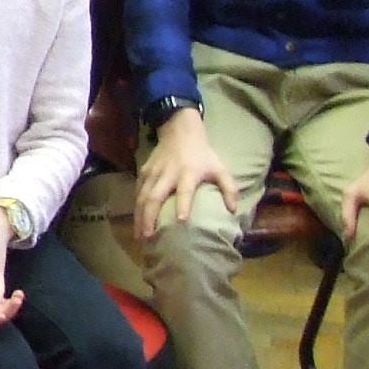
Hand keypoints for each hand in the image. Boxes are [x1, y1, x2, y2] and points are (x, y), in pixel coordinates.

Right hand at [135, 108, 239, 237]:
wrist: (180, 131)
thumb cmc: (202, 154)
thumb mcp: (219, 168)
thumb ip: (228, 188)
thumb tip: (232, 210)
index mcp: (188, 173)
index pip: (185, 190)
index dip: (183, 205)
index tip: (180, 221)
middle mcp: (167, 174)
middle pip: (154, 197)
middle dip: (150, 218)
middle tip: (149, 237)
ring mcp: (153, 173)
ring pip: (142, 197)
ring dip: (139, 217)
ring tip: (139, 236)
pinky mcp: (144, 172)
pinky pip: (137, 192)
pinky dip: (135, 208)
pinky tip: (136, 221)